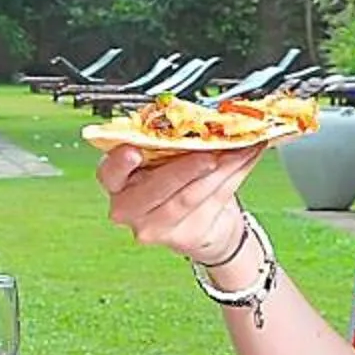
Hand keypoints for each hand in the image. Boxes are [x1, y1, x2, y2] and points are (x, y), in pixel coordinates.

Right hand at [97, 142, 269, 266]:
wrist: (200, 221)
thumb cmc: (175, 180)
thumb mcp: (163, 155)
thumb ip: (173, 138)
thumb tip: (200, 118)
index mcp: (115, 179)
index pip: (110, 172)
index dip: (121, 163)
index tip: (133, 152)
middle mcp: (128, 207)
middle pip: (156, 188)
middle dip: (186, 167)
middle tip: (209, 152)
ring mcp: (153, 226)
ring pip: (189, 196)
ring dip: (220, 168)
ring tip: (238, 147)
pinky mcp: (183, 236)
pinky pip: (212, 201)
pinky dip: (234, 175)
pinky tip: (244, 158)